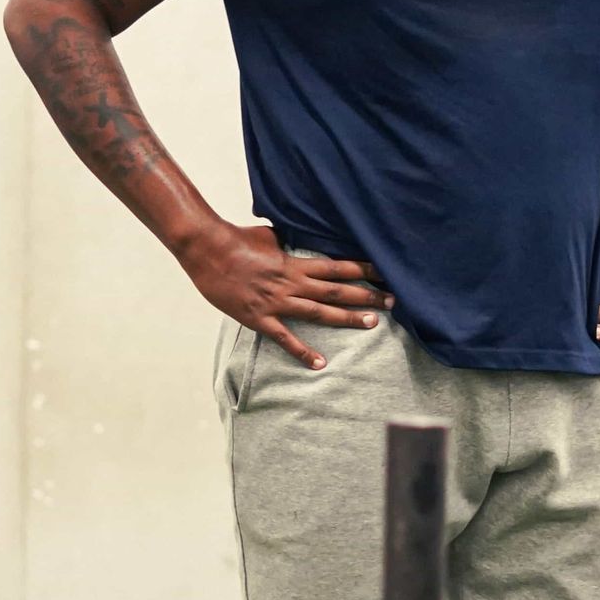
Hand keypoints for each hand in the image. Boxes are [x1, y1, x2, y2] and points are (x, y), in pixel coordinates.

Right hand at [179, 222, 391, 371]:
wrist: (207, 249)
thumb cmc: (235, 239)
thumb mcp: (268, 235)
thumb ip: (286, 244)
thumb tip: (294, 242)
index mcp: (294, 262)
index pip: (336, 267)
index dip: (363, 270)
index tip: (385, 272)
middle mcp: (291, 282)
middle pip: (336, 290)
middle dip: (366, 295)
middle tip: (393, 300)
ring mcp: (277, 301)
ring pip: (319, 312)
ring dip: (347, 318)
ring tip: (372, 323)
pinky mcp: (260, 318)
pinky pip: (285, 338)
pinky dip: (303, 352)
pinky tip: (320, 364)